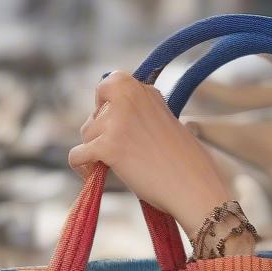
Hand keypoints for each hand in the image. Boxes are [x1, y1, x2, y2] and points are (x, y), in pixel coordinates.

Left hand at [69, 70, 229, 234]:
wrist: (195, 188)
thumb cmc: (188, 164)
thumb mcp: (168, 124)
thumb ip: (142, 115)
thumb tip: (112, 121)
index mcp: (147, 92)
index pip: (110, 82)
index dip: (105, 100)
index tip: (112, 118)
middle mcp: (130, 99)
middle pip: (94, 112)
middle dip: (99, 131)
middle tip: (117, 151)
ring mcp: (118, 122)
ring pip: (85, 134)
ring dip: (93, 151)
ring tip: (114, 167)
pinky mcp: (108, 147)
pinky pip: (76, 154)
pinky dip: (81, 167)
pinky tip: (93, 175)